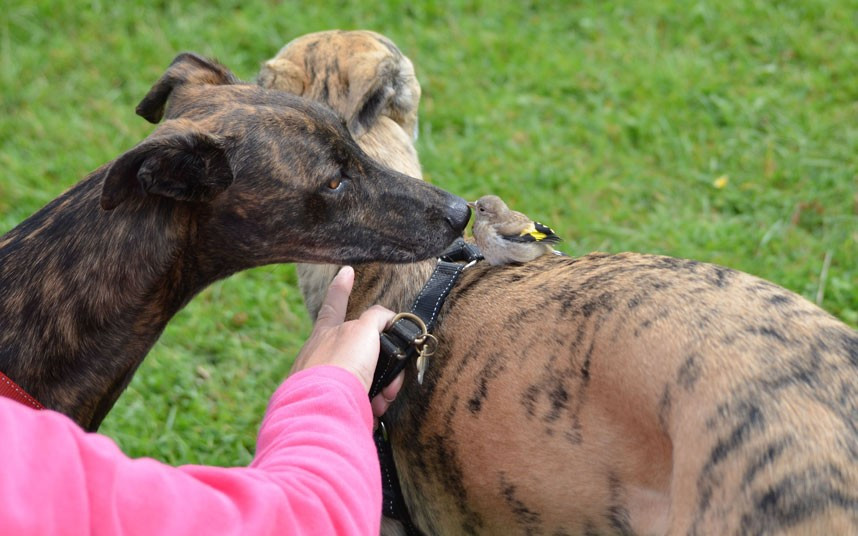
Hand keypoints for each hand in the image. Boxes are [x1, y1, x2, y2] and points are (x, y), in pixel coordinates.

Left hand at [290, 266, 403, 417]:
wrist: (324, 409)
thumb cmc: (342, 365)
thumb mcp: (364, 330)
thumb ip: (376, 318)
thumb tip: (387, 318)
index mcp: (326, 332)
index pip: (335, 302)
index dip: (342, 286)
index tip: (346, 271)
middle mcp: (319, 354)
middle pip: (358, 351)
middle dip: (381, 364)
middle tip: (391, 382)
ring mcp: (321, 380)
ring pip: (361, 379)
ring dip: (380, 387)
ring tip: (382, 399)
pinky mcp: (328, 405)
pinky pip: (356, 402)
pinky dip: (369, 405)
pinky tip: (372, 411)